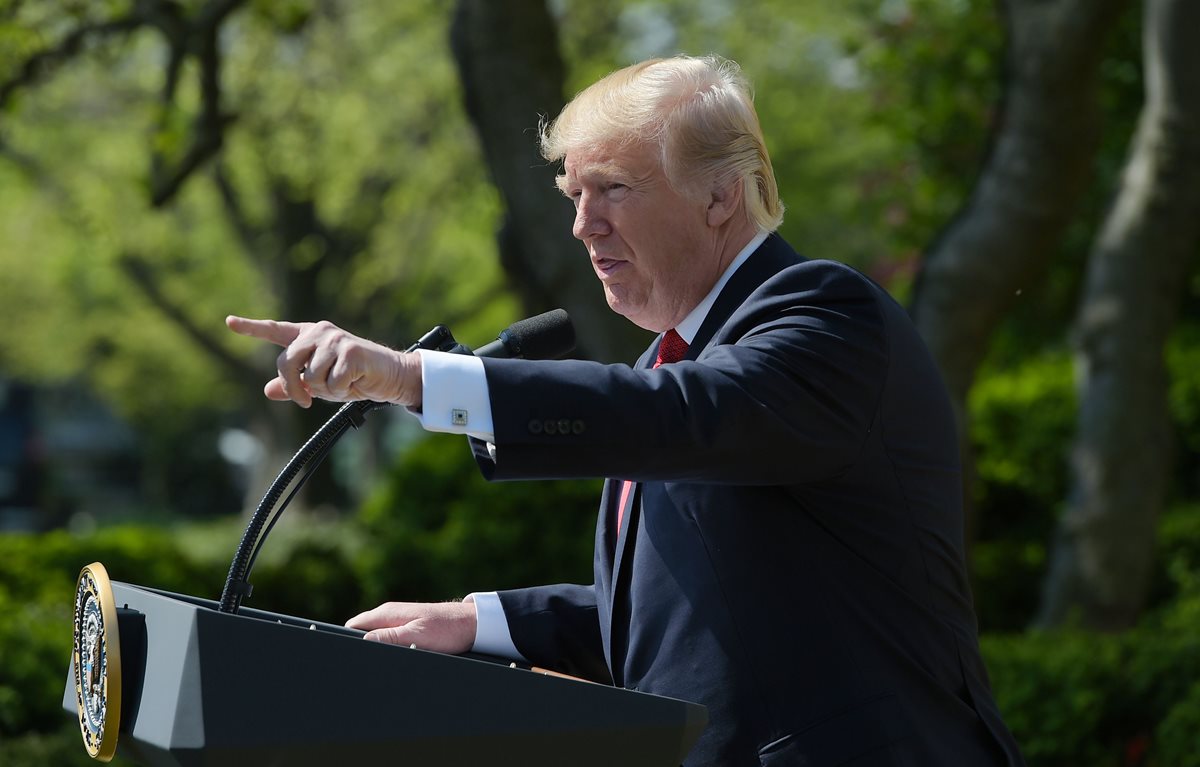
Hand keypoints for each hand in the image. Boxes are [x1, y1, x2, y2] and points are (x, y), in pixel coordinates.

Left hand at [226, 316, 421, 407]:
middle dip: (294, 387)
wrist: (389, 377)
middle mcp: (319, 333)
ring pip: (310, 377)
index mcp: (308, 336)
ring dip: (325, 390)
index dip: (251, 328)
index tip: (229, 322)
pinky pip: (331, 383)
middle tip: (305, 402)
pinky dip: (342, 391)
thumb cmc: (353, 379)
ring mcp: (335, 340)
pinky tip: (355, 382)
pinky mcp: (350, 351)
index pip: (276, 331)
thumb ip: (295, 385)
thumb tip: (268, 390)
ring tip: (342, 383)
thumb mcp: (319, 384)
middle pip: (286, 362)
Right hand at [345, 600, 477, 653]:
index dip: (348, 640)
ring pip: (377, 635)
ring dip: (376, 648)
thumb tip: (364, 641)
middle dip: (361, 646)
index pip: (354, 625)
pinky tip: (394, 657)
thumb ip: (389, 637)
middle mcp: (391, 614)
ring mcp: (400, 619)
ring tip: (379, 662)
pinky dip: (388, 647)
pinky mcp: (409, 626)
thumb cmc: (446, 629)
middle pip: (364, 631)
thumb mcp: (416, 636)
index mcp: (388, 613)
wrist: (471, 625)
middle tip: (365, 664)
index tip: (348, 655)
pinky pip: (390, 637)